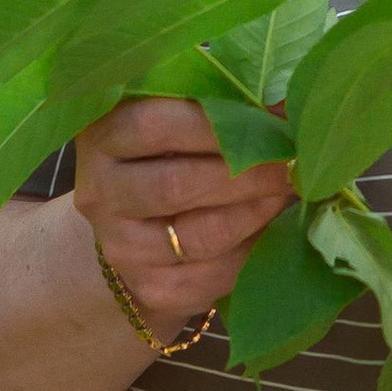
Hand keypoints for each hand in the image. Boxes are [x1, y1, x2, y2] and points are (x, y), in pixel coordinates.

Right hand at [72, 96, 295, 342]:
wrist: (143, 228)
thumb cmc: (174, 155)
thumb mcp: (182, 121)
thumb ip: (220, 108)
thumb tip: (284, 104)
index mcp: (103, 136)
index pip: (155, 125)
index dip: (218, 124)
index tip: (272, 119)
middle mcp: (100, 192)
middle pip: (176, 185)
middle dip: (246, 173)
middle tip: (291, 162)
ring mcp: (120, 245)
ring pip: (198, 235)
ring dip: (254, 213)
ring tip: (288, 191)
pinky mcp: (149, 287)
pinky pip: (212, 274)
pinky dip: (252, 251)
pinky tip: (275, 230)